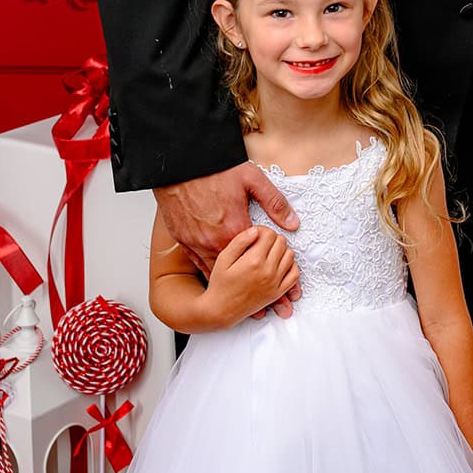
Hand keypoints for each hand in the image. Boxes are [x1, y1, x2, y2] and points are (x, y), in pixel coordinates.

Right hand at [154, 163, 299, 314]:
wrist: (180, 165)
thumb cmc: (215, 170)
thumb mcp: (252, 180)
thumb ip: (274, 203)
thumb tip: (292, 223)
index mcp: (235, 228)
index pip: (257, 256)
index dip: (270, 271)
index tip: (282, 288)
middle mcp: (215, 241)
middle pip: (238, 270)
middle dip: (256, 286)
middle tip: (271, 307)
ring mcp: (197, 242)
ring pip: (217, 269)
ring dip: (232, 285)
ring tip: (245, 302)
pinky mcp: (183, 240)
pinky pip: (198, 263)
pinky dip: (209, 272)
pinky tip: (217, 281)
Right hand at [199, 226, 300, 326]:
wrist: (221, 310)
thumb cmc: (220, 285)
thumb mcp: (223, 258)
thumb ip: (239, 241)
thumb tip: (255, 230)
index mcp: (253, 261)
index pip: (269, 234)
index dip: (262, 231)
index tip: (256, 234)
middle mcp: (267, 271)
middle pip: (281, 242)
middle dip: (272, 239)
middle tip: (262, 243)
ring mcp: (275, 282)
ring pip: (290, 255)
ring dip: (282, 250)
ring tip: (269, 252)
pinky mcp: (278, 292)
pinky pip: (295, 274)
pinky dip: (291, 266)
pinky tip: (280, 264)